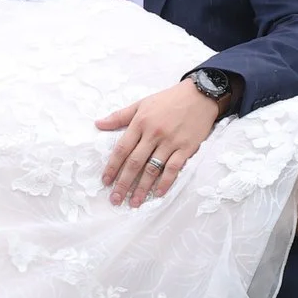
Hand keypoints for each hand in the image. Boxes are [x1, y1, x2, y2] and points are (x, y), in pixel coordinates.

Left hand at [96, 81, 222, 207]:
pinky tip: (158, 194)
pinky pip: (173, 168)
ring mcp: (170, 142)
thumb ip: (119, 116)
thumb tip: (98, 124)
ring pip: (152, 169)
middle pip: (135, 163)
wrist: (199, 95)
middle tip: (115, 199)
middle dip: (123, 183)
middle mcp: (153, 134)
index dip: (112, 167)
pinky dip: (166, 182)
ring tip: (134, 202)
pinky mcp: (186, 148)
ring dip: (142, 187)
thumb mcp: (141, 103)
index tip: (105, 181)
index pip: (122, 149)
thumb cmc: (168, 100)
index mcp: (140, 123)